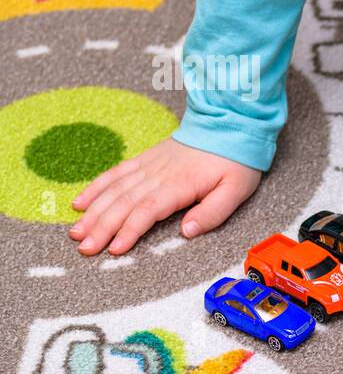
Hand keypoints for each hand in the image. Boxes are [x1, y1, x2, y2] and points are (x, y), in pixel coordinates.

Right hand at [68, 138, 262, 255]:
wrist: (229, 124)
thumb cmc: (235, 161)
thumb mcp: (236, 190)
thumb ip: (213, 213)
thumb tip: (186, 232)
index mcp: (179, 185)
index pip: (147, 211)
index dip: (129, 230)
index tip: (114, 249)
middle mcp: (158, 175)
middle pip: (123, 203)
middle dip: (101, 227)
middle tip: (84, 248)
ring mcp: (148, 166)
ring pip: (114, 190)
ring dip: (93, 212)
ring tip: (76, 232)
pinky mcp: (145, 159)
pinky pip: (115, 173)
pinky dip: (95, 187)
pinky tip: (80, 203)